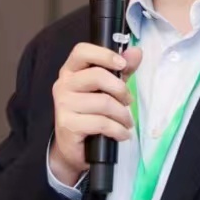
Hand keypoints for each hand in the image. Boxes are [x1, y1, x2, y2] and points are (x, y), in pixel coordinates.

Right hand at [49, 42, 144, 183]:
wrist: (72, 148)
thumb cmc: (89, 114)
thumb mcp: (107, 89)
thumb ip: (121, 71)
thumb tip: (136, 52)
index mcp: (70, 71)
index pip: (81, 51)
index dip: (104, 55)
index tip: (122, 64)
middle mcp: (63, 85)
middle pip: (97, 76)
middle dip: (121, 89)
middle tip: (128, 101)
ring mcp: (63, 105)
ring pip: (103, 102)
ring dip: (122, 115)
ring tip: (126, 122)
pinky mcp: (68, 125)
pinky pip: (101, 123)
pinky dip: (118, 130)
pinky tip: (122, 134)